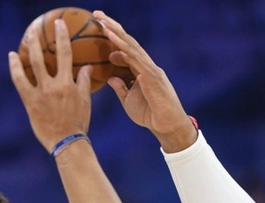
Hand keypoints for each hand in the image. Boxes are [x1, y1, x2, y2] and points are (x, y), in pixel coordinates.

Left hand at [8, 17, 91, 151]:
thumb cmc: (78, 123)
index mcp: (68, 84)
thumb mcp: (85, 101)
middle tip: (36, 28)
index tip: (59, 24)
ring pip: (29, 66)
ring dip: (26, 49)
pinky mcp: (29, 101)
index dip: (62, 36)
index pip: (66, 54)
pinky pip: (19, 80)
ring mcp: (39, 93)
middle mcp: (53, 86)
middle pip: (42, 56)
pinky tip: (12, 57)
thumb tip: (87, 67)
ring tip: (25, 38)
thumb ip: (84, 82)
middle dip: (38, 39)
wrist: (67, 142)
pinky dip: (15, 67)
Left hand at [93, 11, 197, 152]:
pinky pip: (135, 57)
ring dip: (115, 31)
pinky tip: (111, 37)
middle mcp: (146, 65)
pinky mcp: (152, 75)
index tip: (97, 27)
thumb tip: (110, 77)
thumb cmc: (150, 115)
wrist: (167, 126)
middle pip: (127, 42)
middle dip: (112, 27)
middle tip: (96, 15)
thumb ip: (120, 87)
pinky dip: (122, 46)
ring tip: (101, 20)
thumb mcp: (128, 100)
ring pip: (131, 45)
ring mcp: (150, 69)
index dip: (112, 37)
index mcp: (140, 70)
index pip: (125, 49)